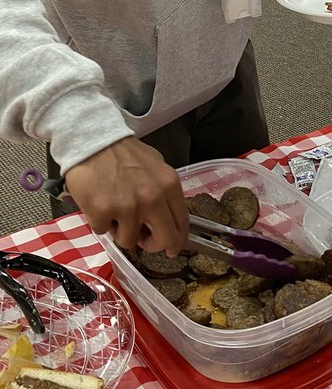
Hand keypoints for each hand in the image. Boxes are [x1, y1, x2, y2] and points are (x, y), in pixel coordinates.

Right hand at [64, 137, 188, 254]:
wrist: (93, 140)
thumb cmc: (124, 154)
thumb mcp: (156, 166)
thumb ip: (164, 192)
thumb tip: (168, 218)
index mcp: (169, 186)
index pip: (182, 223)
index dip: (177, 241)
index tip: (172, 249)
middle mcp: (152, 198)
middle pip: (163, 240)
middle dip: (152, 245)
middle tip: (142, 240)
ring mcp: (127, 207)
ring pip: (129, 241)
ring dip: (121, 231)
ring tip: (114, 210)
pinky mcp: (102, 212)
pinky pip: (103, 232)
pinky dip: (100, 222)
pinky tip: (98, 204)